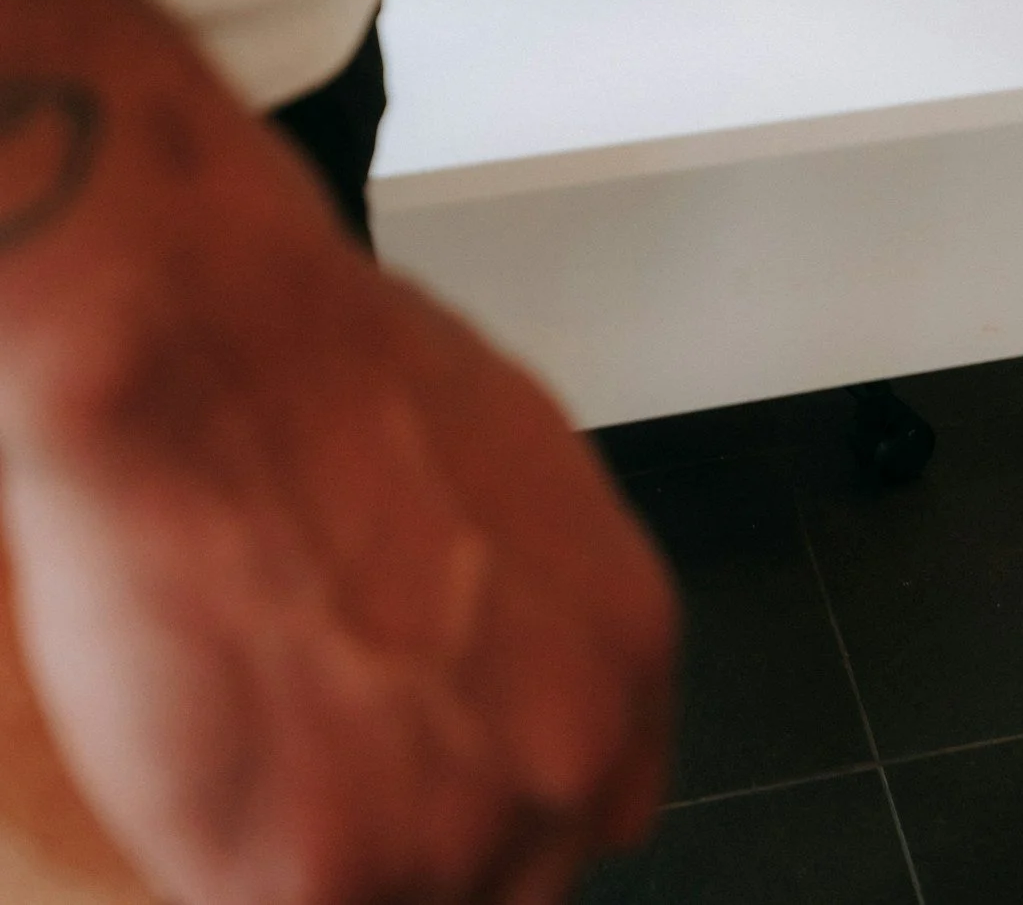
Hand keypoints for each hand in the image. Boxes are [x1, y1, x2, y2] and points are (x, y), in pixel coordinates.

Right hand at [0, 82, 675, 904]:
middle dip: (425, 824)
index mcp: (626, 649)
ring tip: (262, 724)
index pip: (604, 799)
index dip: (511, 791)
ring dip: (330, 843)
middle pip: (509, 870)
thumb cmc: (334, 376)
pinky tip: (214, 743)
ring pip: (396, 896)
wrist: (210, 357)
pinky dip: (234, 856)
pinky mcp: (321, 884)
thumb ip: (535, 607)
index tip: (454, 775)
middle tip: (338, 752)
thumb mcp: (513, 473)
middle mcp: (567, 754)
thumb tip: (502, 663)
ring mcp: (453, 831)